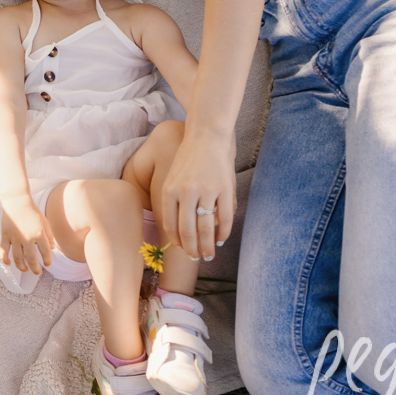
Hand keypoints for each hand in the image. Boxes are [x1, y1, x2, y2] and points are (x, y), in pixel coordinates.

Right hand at [0, 192, 54, 274]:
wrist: (17, 201)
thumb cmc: (32, 210)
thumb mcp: (44, 222)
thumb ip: (49, 235)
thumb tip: (52, 248)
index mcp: (39, 234)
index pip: (45, 252)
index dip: (47, 261)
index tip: (48, 264)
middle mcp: (27, 238)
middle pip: (32, 259)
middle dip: (35, 269)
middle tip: (37, 272)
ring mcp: (15, 238)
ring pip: (18, 258)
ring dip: (22, 267)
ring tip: (25, 270)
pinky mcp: (5, 236)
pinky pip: (4, 251)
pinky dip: (5, 259)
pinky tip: (9, 263)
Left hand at [161, 127, 235, 261]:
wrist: (207, 136)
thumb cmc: (189, 159)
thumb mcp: (173, 178)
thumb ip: (174, 204)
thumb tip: (179, 235)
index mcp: (170, 190)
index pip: (170, 225)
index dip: (176, 242)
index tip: (181, 250)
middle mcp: (186, 192)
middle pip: (188, 232)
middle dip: (192, 250)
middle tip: (195, 259)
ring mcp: (207, 191)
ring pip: (206, 229)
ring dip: (207, 247)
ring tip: (208, 255)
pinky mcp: (225, 189)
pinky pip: (224, 219)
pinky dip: (223, 233)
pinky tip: (221, 239)